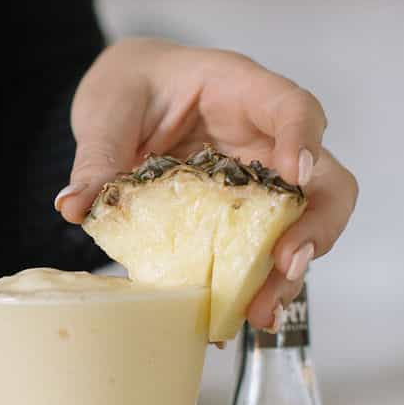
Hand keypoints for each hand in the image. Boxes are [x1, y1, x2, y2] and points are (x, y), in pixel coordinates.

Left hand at [56, 37, 357, 331]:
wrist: (129, 98)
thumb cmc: (132, 86)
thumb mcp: (108, 109)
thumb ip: (98, 154)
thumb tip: (77, 205)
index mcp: (241, 89)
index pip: (294, 107)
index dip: (304, 139)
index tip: (296, 174)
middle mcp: (267, 140)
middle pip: (326, 180)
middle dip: (316, 227)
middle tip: (286, 263)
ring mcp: (263, 184)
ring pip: (304, 228)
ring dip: (288, 274)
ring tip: (259, 312)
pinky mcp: (243, 222)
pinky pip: (261, 255)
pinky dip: (252, 287)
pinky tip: (229, 319)